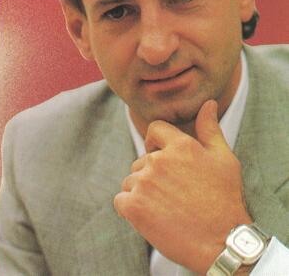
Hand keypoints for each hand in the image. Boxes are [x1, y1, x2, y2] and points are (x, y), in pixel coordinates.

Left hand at [114, 100, 252, 273]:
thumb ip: (209, 128)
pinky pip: (121, 200)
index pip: (154, 130)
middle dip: (152, 175)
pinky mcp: (133, 206)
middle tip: (175, 195)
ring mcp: (144, 183)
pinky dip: (131, 210)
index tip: (166, 161)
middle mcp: (158, 161)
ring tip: (167, 209)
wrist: (223, 244)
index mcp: (180, 145)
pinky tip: (152, 218)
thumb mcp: (224, 159)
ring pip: (131, 181)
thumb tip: (208, 103)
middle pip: (141, 161)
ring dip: (142, 193)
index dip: (157, 144)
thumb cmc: (225, 199)